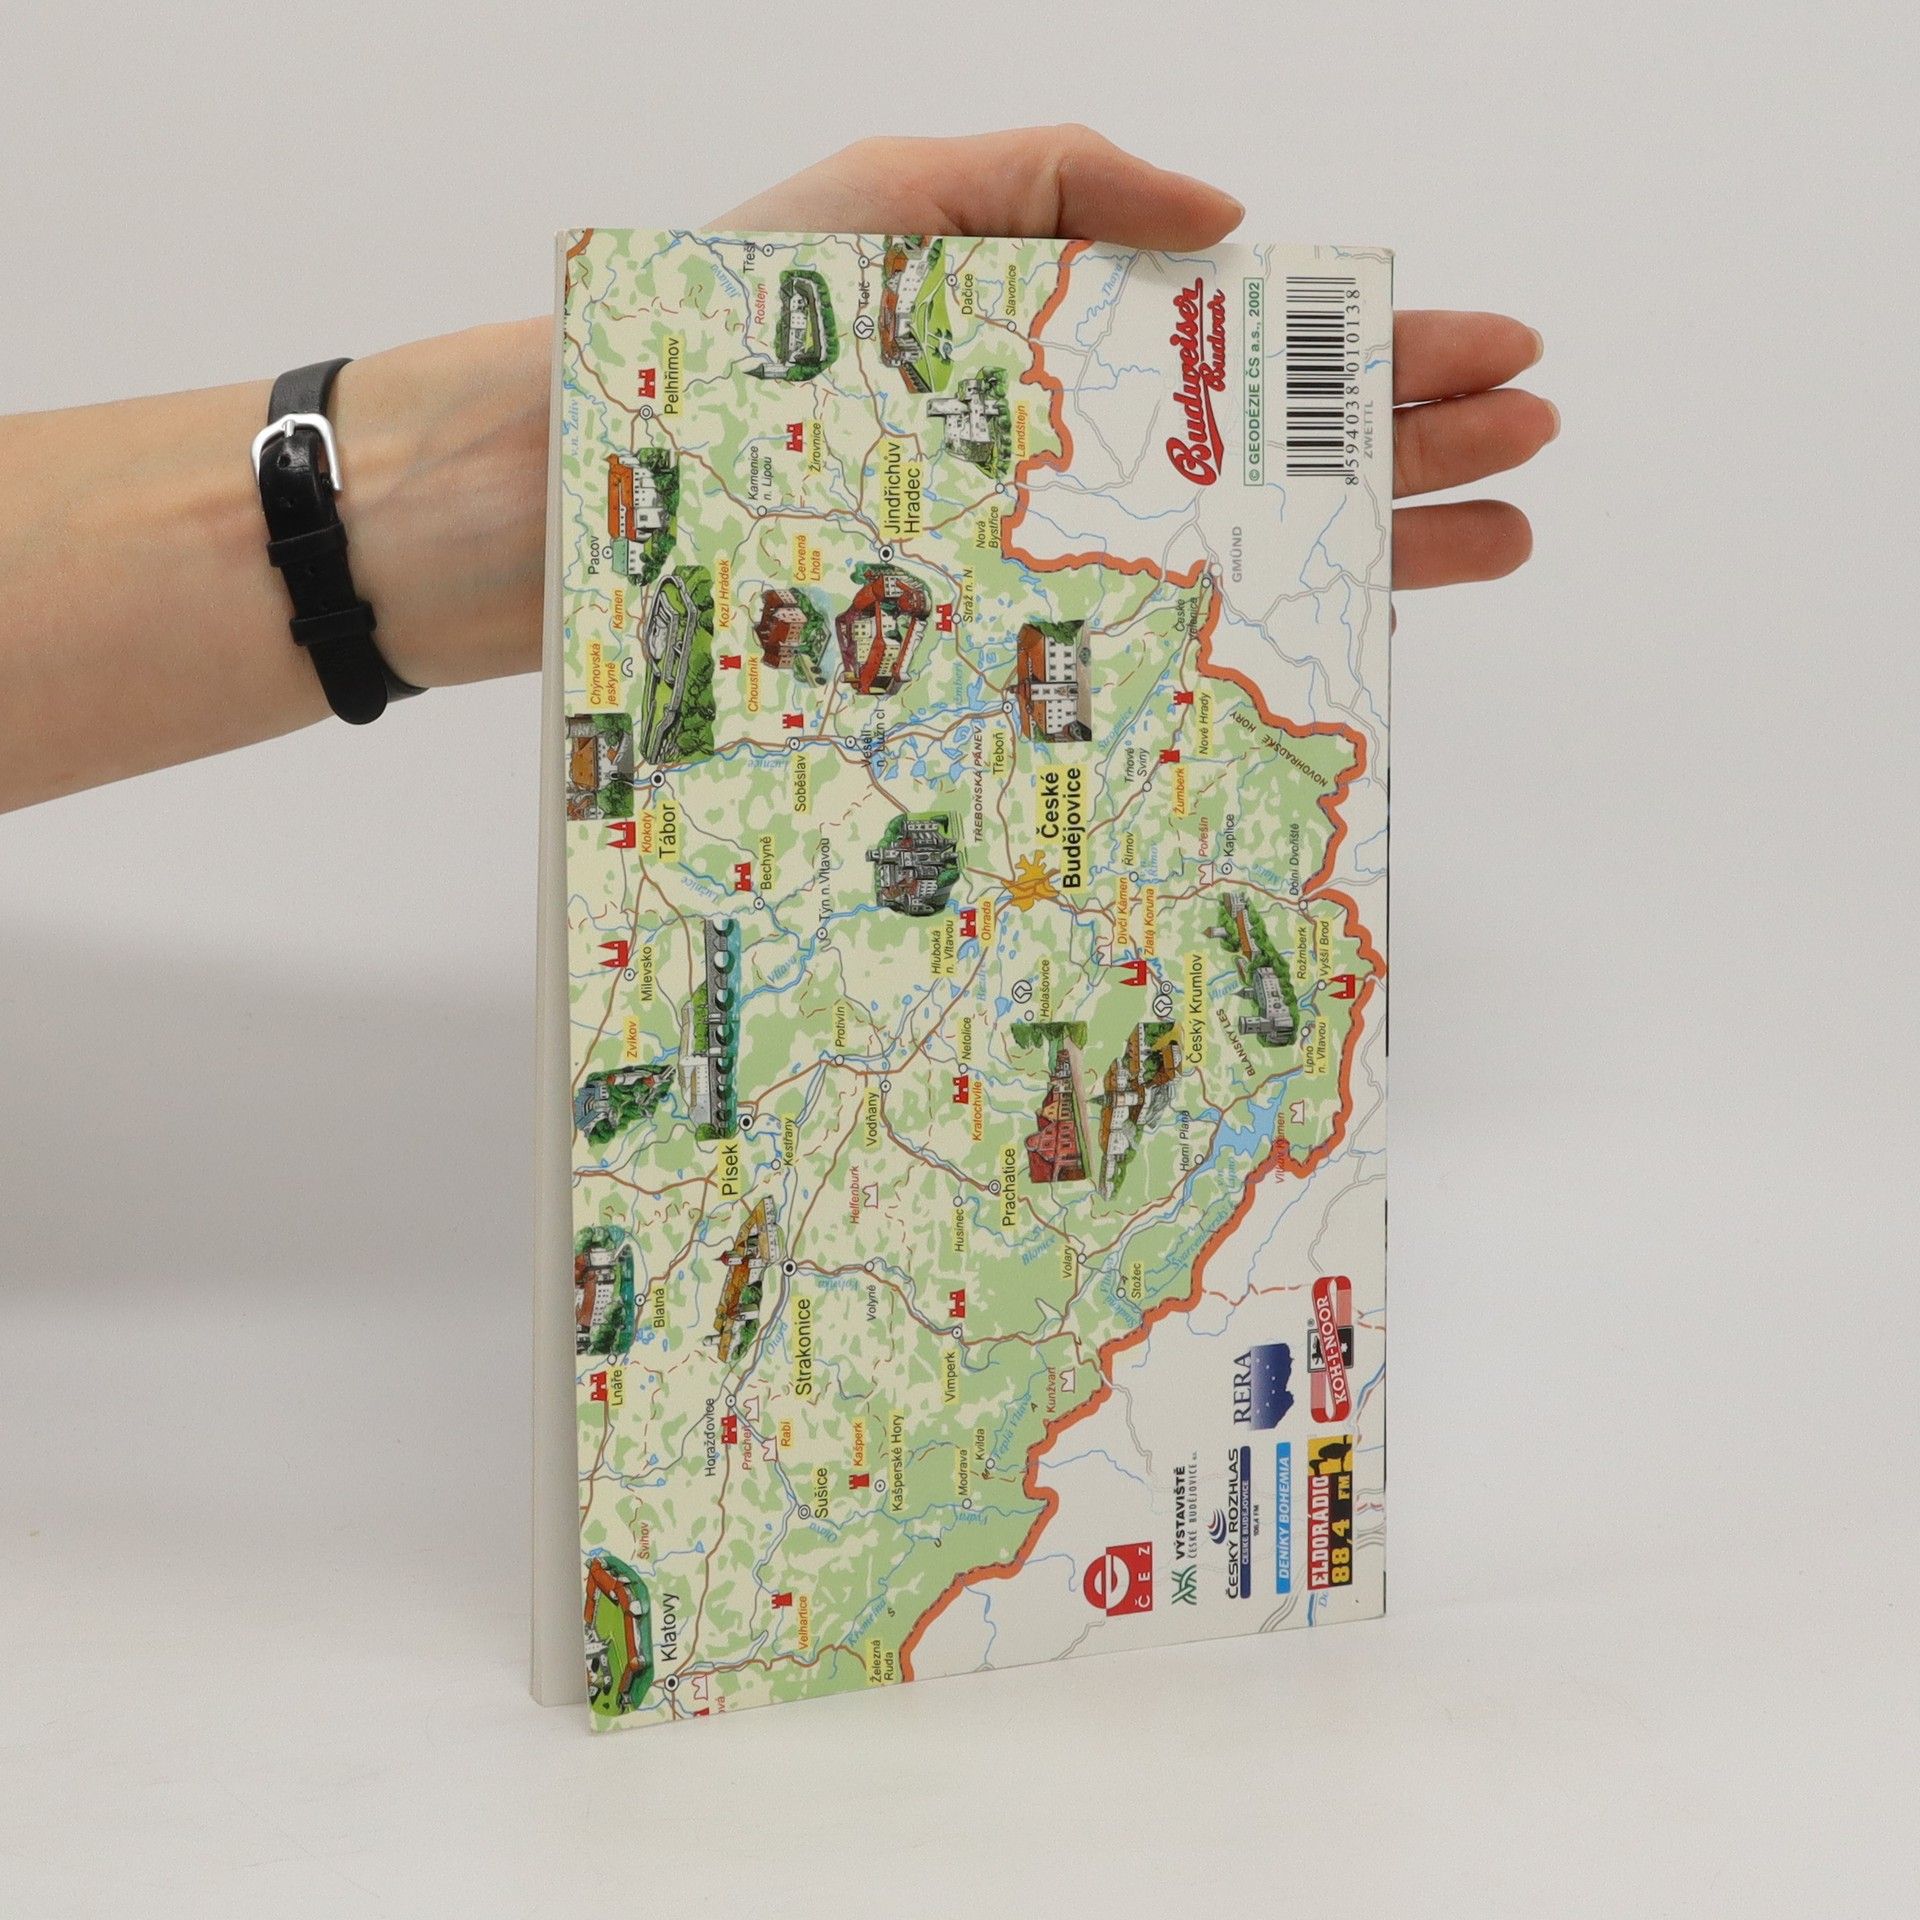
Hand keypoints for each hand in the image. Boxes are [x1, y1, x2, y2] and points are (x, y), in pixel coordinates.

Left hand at [719, 125, 1555, 588]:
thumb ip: (1059, 180)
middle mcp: (1069, 472)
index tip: (1489, 353)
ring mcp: (1040, 570)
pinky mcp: (995, 659)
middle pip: (1267, 460)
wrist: (585, 473)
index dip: (1373, 356)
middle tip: (1527, 443)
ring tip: (1491, 538)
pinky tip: (1341, 647)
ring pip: (1230, 561)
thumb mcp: (899, 197)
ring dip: (1371, 547)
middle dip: (1409, 444)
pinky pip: (1142, 664)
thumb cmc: (729, 326)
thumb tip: (1231, 218)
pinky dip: (1245, 656)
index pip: (1247, 356)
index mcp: (1062, 356)